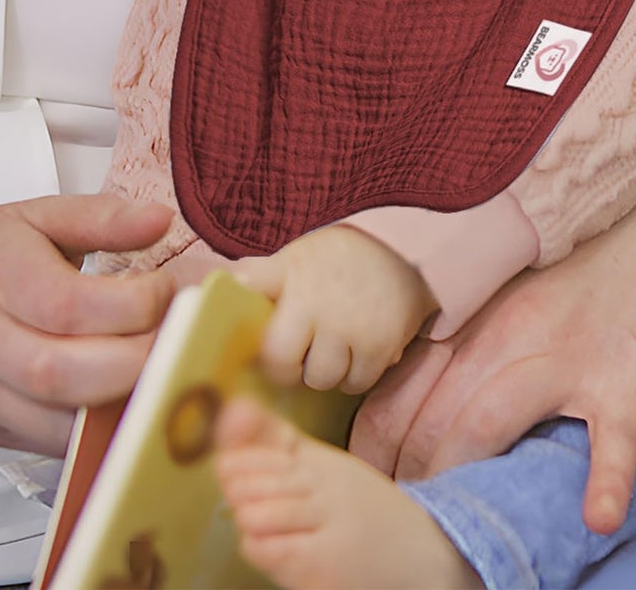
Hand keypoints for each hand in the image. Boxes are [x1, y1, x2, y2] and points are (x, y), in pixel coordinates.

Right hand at [0, 194, 172, 454]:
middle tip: (181, 339)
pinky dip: (104, 434)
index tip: (168, 290)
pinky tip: (135, 405)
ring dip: (126, 404)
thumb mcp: (32, 218)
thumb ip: (101, 216)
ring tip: (169, 374)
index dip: (133, 303)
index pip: (68, 304)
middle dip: (137, 362)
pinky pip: (58, 447)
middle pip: (64, 372)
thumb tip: (159, 220)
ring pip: (60, 424)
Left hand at [234, 227, 437, 394]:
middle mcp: (313, 297)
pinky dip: (355, 376)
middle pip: (277, 359)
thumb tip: (228, 287)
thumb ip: (266, 276)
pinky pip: (354, 383)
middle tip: (295, 359)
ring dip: (323, 372)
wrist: (407, 252)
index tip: (235, 331)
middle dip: (285, 367)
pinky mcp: (379, 344)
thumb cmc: (340, 261)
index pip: (247, 284)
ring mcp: (346, 324)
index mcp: (289, 269)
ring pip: (319, 378)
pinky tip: (358, 352)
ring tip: (333, 349)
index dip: (235, 311)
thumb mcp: (300, 256)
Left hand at [349, 207, 635, 535]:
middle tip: (400, 523)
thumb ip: (464, 338)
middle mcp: (506, 333)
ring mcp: (567, 352)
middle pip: (432, 416)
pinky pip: (613, 433)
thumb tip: (412, 401)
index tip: (370, 487)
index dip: (374, 450)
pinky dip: (607, 478)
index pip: (398, 392)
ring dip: (461, 479)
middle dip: (406, 477)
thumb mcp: (508, 294)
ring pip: (490, 421)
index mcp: (473, 317)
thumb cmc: (583, 267)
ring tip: (452, 532)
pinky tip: (599, 517)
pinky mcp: (627, 372)